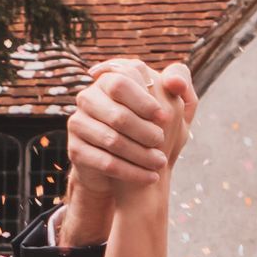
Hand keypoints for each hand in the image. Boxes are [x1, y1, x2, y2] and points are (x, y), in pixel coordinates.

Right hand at [55, 59, 197, 245]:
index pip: (122, 82)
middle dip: (144, 131)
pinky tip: (151, 177)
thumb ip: (180, 87)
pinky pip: (106, 163)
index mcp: (108, 79)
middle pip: (118, 115)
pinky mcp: (76, 149)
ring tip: (160, 163)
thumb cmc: (149, 129)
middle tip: (162, 142)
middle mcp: (88, 98)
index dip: (145, 101)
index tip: (165, 118)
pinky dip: (132, 172)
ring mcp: (78, 123)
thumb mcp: (169, 107)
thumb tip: (174, 82)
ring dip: (141, 154)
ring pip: (112, 140)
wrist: (121, 164)